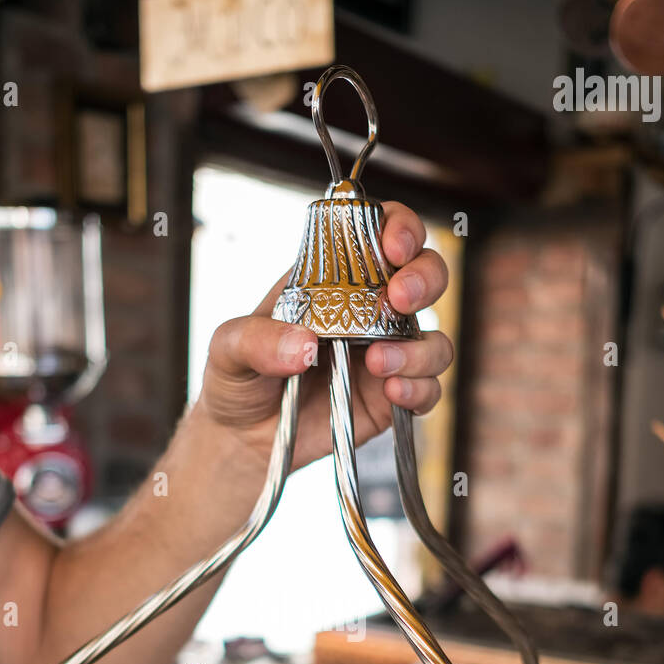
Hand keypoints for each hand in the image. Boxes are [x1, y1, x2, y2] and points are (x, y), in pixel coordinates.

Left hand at [190, 202, 452, 471]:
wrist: (241, 436)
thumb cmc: (237, 377)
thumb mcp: (230, 348)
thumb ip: (258, 341)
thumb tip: (304, 346)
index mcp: (334, 279)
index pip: (380, 231)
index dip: (399, 227)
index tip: (392, 246)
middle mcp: (370, 309)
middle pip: (426, 274)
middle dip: (424, 278)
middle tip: (399, 299)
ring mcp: (386, 353)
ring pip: (434, 339)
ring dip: (419, 348)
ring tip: (379, 363)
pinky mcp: (391, 398)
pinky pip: (428, 390)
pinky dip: (420, 389)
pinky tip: (392, 392)